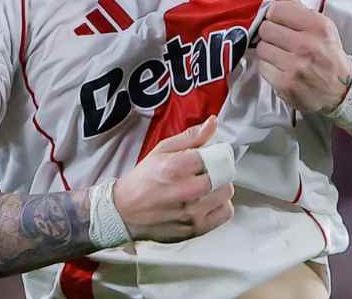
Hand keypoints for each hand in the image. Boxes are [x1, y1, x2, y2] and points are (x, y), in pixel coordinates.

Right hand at [111, 116, 234, 242]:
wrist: (124, 213)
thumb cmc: (142, 181)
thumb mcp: (161, 151)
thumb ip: (190, 137)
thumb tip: (212, 123)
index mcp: (175, 167)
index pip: (215, 155)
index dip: (216, 153)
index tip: (211, 154)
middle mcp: (186, 191)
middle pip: (225, 174)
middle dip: (219, 169)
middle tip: (208, 170)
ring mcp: (192, 212)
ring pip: (226, 193)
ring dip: (219, 187)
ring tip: (205, 186)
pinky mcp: (196, 228)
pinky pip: (225, 213)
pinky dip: (220, 206)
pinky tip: (207, 201)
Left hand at [255, 0, 351, 114]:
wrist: (341, 89)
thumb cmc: (327, 54)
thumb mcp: (319, 26)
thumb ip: (295, 5)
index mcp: (319, 26)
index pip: (277, 9)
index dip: (274, 15)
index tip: (279, 21)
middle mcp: (308, 45)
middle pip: (266, 28)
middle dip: (270, 33)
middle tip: (281, 40)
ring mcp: (296, 66)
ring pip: (261, 48)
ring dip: (268, 51)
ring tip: (282, 55)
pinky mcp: (286, 84)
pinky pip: (262, 67)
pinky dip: (269, 67)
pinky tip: (281, 68)